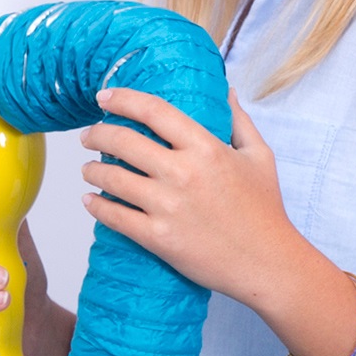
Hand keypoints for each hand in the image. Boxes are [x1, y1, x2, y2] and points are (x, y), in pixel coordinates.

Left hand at [79, 87, 299, 306]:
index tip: (104, 98)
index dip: (123, 99)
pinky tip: (89, 201)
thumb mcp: (259, 157)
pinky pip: (115, 217)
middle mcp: (183, 173)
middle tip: (88, 135)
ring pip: (113, 179)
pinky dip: (96, 207)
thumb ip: (239, 121)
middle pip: (124, 141)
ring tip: (87, 169)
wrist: (267, 263)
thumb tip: (227, 91)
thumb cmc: (265, 211)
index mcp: (206, 148)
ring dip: (92, 171)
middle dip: (97, 135)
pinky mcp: (158, 238)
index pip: (154, 111)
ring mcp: (168, 207)